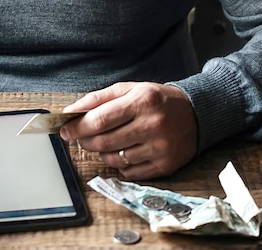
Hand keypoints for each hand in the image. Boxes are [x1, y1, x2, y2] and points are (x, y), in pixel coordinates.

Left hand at [59, 82, 197, 179]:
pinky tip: (123, 152)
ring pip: (114, 159)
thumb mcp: (130, 89)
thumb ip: (99, 98)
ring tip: (104, 142)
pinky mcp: (165, 165)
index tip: (65, 130)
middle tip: (79, 138)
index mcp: (142, 102)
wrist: (196, 114)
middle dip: (84, 141)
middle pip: (104, 141)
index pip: (100, 120)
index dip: (77, 127)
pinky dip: (119, 164)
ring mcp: (160, 148)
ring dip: (101, 153)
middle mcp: (152, 125)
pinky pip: (129, 172)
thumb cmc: (157, 100)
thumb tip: (71, 111)